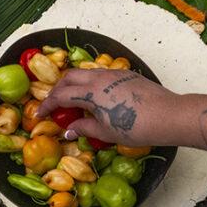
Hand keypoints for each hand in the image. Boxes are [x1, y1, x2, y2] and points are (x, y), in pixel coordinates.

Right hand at [36, 69, 182, 146]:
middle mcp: (99, 78)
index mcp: (90, 92)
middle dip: (57, 90)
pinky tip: (94, 97)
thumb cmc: (136, 128)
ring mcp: (113, 73)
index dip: (47, 105)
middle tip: (54, 105)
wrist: (168, 115)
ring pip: (85, 73)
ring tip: (73, 101)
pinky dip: (89, 83)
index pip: (60, 95)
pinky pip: (100, 75)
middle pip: (69, 78)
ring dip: (74, 85)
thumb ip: (84, 128)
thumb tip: (69, 130)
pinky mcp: (125, 75)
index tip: (39, 115)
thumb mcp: (106, 132)